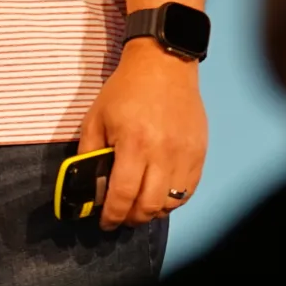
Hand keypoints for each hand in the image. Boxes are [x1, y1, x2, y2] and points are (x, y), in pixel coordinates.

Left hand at [77, 37, 206, 230]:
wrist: (163, 64)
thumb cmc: (126, 89)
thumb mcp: (96, 117)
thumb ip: (89, 154)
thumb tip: (86, 186)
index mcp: (134, 144)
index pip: (123, 196)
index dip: (112, 216)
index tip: (105, 222)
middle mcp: (163, 153)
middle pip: (148, 206)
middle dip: (131, 218)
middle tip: (121, 216)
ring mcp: (185, 154)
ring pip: (171, 203)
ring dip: (152, 211)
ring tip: (139, 205)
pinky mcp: (199, 152)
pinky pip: (188, 190)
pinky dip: (173, 200)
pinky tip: (159, 194)